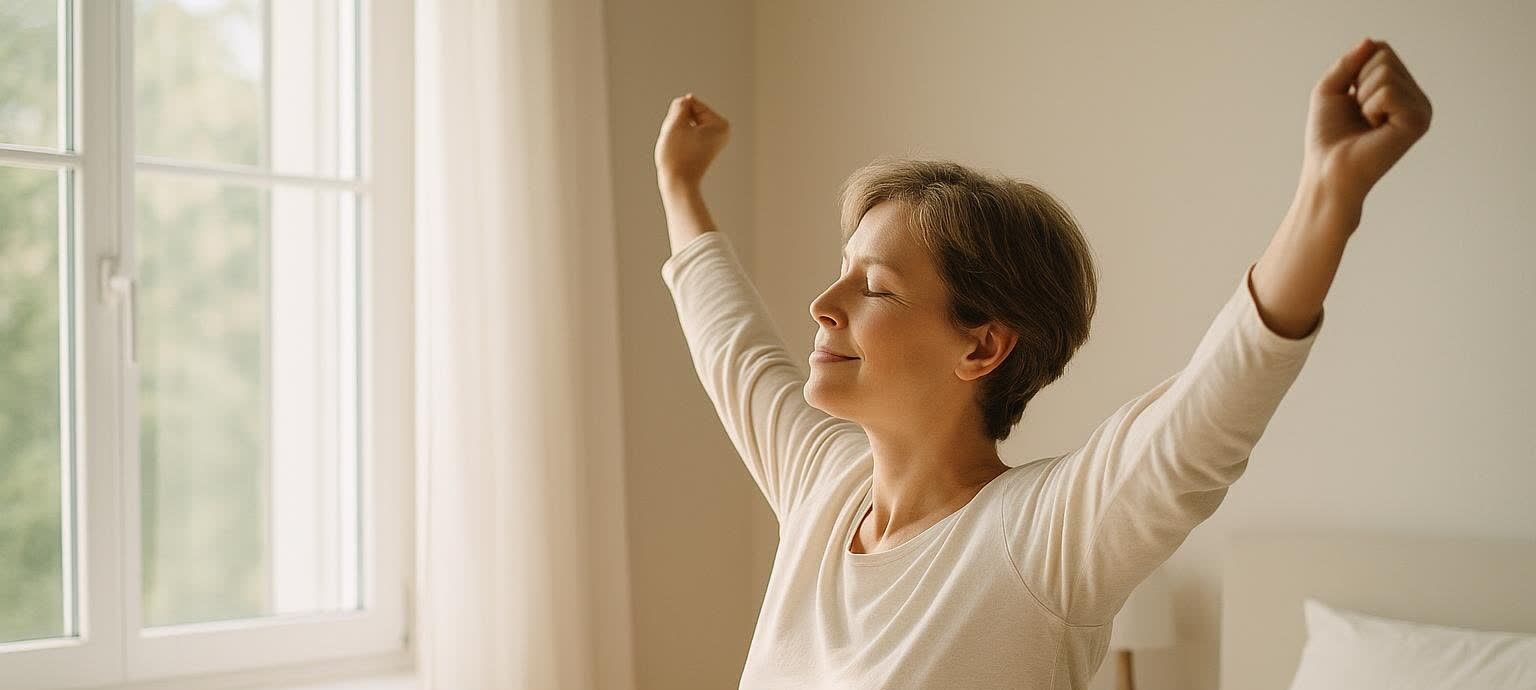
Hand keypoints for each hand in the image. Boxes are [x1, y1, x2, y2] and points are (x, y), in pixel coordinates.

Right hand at [654, 93, 730, 188]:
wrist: (678, 184)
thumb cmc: (676, 156)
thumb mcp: (675, 124)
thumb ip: (680, 106)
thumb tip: (686, 99)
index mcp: (720, 124)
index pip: (692, 104)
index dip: (679, 117)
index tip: (682, 137)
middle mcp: (723, 130)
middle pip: (692, 113)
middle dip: (680, 124)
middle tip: (680, 144)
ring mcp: (716, 139)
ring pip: (688, 123)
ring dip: (678, 131)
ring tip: (681, 149)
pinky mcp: (708, 146)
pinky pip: (689, 133)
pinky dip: (680, 138)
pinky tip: (681, 152)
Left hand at [1302, 38, 1432, 211]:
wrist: (1328, 172)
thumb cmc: (1328, 137)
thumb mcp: (1330, 89)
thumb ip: (1348, 62)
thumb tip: (1370, 41)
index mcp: (1400, 90)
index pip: (1381, 50)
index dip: (1354, 70)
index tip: (1351, 99)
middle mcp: (1416, 98)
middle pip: (1384, 56)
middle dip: (1358, 82)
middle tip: (1358, 115)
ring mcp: (1421, 108)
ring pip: (1385, 72)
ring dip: (1362, 97)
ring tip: (1366, 123)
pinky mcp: (1418, 121)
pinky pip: (1388, 91)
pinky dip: (1369, 107)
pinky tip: (1374, 128)